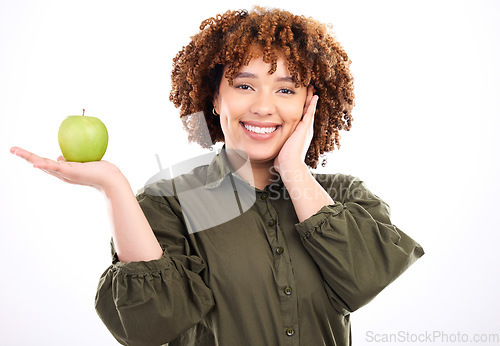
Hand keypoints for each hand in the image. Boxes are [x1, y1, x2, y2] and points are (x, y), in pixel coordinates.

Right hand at [10, 146, 124, 193]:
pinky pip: (55, 167)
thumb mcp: (82, 163)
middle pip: (40, 163)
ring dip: (29, 157)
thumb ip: (70, 161)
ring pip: (43, 164)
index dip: (33, 158)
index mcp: (63, 170)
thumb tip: (60, 157)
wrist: (110, 179)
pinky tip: (34, 163)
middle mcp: (61, 173)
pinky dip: (43, 164)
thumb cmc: (100, 170)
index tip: (22, 152)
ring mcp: (64, 173)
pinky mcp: (70, 172)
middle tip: (12, 149)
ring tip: (15, 151)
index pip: (45, 163)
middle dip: (25, 156)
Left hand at [274, 85, 318, 173]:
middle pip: (307, 112)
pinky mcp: (304, 128)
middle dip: (307, 101)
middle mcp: (305, 130)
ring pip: (309, 110)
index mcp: (299, 134)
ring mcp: (306, 129)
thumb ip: (278, 146)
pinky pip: (309, 113)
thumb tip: (270, 150)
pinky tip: (314, 96)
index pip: (301, 118)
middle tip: (309, 90)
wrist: (289, 165)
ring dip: (310, 99)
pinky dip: (312, 104)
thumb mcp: (280, 150)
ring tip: (312, 89)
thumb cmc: (283, 161)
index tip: (300, 100)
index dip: (301, 108)